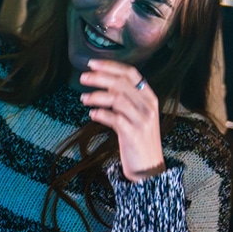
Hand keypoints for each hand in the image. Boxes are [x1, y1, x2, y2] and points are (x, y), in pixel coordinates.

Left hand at [79, 60, 165, 182]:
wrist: (148, 167)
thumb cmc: (138, 138)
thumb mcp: (136, 114)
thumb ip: (125, 97)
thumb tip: (103, 81)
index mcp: (149, 97)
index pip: (131, 73)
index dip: (111, 66)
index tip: (92, 63)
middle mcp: (148, 106)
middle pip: (121, 83)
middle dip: (99, 77)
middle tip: (82, 77)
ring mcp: (142, 120)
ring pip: (117, 99)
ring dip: (96, 96)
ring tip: (83, 98)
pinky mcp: (134, 134)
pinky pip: (114, 119)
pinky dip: (101, 114)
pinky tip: (92, 114)